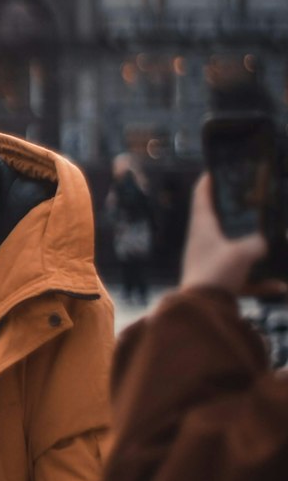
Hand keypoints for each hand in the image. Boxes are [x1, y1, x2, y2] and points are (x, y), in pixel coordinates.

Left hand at [180, 175, 284, 296]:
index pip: (201, 196)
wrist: (202, 311)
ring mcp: (209, 262)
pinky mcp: (217, 282)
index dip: (209, 181)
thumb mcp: (243, 253)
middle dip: (235, 212)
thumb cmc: (216, 272)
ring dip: (250, 245)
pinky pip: (242, 278)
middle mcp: (202, 241)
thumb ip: (258, 243)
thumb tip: (266, 241)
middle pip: (218, 220)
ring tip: (268, 237)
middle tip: (253, 202)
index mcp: (202, 227)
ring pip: (231, 247)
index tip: (219, 169)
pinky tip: (280, 286)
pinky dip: (259, 281)